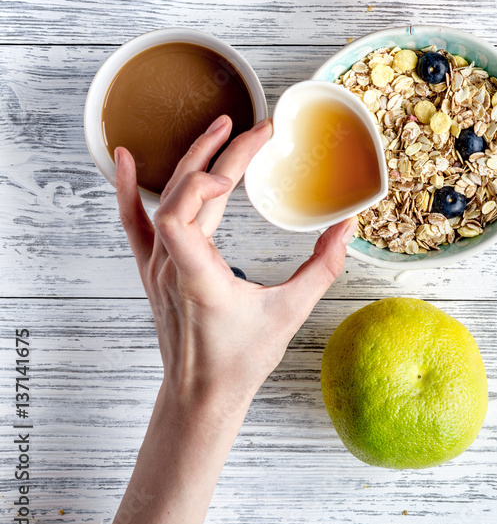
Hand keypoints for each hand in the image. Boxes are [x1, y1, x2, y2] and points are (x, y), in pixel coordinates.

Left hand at [114, 114, 356, 414]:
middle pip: (182, 192)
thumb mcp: (289, 314)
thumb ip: (322, 268)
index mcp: (197, 275)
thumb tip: (347, 228)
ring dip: (191, 158)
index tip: (236, 171)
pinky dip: (126, 187)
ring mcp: (155, 265)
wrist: (200, 396)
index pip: (177, 214)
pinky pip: (132, 220)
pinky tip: (123, 156)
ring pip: (163, 197)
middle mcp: (169, 265)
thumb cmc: (239, 361)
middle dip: (219, 153)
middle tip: (255, 130)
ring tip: (219, 127)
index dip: (201, 182)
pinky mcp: (152, 267)